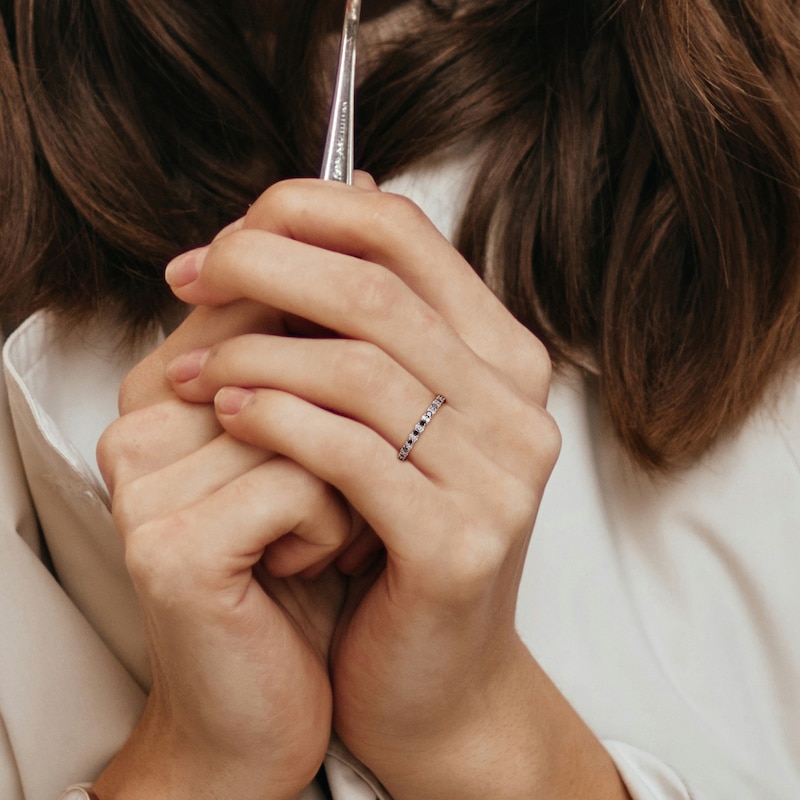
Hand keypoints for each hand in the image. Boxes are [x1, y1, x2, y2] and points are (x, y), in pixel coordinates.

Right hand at [92, 295, 352, 799]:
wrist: (268, 703)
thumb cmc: (306, 570)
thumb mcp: (315, 451)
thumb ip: (318, 368)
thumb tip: (376, 284)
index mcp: (168, 388)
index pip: (266, 300)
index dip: (344, 354)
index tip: (367, 418)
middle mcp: (142, 422)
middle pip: (292, 353)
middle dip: (353, 422)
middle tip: (358, 487)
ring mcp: (145, 483)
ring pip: (308, 415)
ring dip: (355, 479)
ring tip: (339, 527)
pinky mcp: (172, 544)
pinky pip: (300, 482)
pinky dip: (335, 525)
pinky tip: (313, 564)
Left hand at [165, 176, 629, 798]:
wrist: (437, 680)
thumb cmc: (397, 541)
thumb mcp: (392, 421)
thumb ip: (364, 329)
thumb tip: (301, 217)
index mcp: (505, 359)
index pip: (409, 237)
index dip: (311, 212)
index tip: (230, 233)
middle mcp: (519, 407)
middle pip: (379, 290)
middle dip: (265, 267)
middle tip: (190, 276)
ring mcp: (501, 477)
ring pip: (361, 367)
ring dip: (255, 355)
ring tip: (192, 369)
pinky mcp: (460, 544)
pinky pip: (350, 453)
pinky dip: (275, 421)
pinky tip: (226, 413)